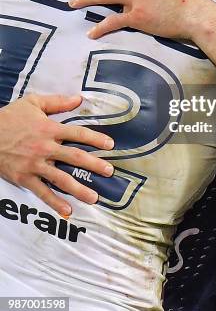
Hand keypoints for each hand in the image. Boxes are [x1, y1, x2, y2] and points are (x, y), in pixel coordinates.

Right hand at [0, 94, 113, 216]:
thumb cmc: (10, 117)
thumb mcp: (33, 103)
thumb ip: (57, 101)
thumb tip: (78, 99)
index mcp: (50, 129)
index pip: (78, 134)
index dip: (96, 139)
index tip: (110, 145)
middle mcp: (45, 148)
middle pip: (75, 157)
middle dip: (95, 165)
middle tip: (110, 172)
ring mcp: (35, 165)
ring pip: (62, 179)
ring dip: (79, 189)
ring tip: (94, 197)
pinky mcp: (24, 178)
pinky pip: (42, 192)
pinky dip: (55, 203)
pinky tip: (67, 211)